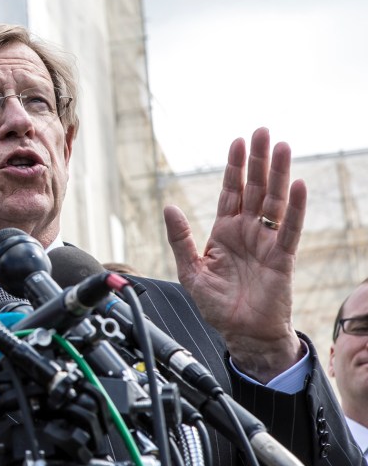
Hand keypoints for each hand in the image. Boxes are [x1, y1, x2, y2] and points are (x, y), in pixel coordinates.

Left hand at [163, 127, 305, 382]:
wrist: (242, 334)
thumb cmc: (218, 306)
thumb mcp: (190, 271)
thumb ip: (180, 239)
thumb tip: (168, 207)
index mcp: (225, 232)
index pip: (230, 192)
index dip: (233, 167)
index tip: (237, 141)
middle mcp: (247, 232)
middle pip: (255, 188)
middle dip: (257, 160)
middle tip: (262, 131)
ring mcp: (266, 242)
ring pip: (274, 201)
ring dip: (278, 174)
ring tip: (281, 146)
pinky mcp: (282, 258)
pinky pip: (290, 229)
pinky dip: (296, 207)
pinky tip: (297, 185)